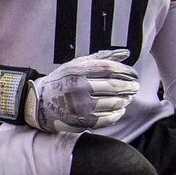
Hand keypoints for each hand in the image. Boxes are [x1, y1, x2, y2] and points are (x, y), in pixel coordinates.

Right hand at [24, 49, 139, 132]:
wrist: (40, 103)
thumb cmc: (63, 81)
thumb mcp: (77, 65)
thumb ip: (102, 58)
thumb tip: (126, 53)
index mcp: (78, 71)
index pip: (110, 68)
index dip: (126, 71)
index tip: (133, 74)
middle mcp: (79, 87)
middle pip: (114, 86)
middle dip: (129, 86)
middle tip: (135, 86)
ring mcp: (82, 106)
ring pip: (114, 102)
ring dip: (125, 100)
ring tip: (127, 97)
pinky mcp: (83, 121)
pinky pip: (109, 118)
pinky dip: (118, 113)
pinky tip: (119, 109)